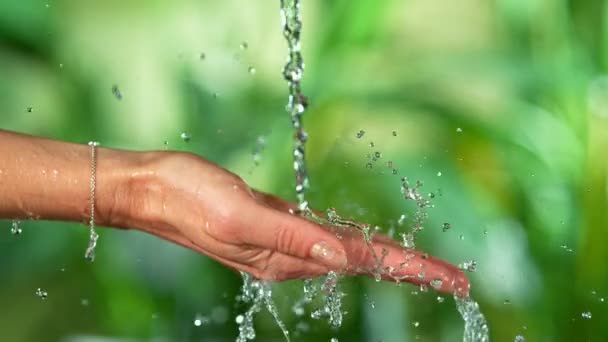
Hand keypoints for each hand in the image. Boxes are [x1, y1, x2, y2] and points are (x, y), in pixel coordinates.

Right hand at [118, 152, 468, 294]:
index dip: (413, 270)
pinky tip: (365, 243)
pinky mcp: (275, 226)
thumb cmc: (190, 198)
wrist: (153, 190)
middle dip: (413, 271)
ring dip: (388, 259)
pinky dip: (355, 242)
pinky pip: (327, 239)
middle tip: (456, 279)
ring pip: (349, 253)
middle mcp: (291, 256)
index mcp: (288, 256)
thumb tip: (345, 259)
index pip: (365, 264)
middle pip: (366, 264)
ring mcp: (284, 244)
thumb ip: (292, 237)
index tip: (455, 282)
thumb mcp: (240, 216)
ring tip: (423, 266)